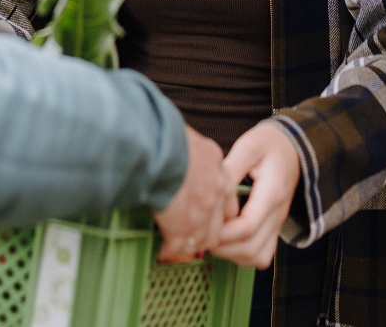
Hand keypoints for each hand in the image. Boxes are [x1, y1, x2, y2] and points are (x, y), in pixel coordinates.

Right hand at [154, 126, 238, 262]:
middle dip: (208, 231)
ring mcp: (201, 212)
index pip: (227, 197)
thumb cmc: (166, 136)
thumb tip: (181, 151)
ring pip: (204, 238)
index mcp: (218, 169)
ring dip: (192, 243)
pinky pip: (179, 245)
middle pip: (219, 222)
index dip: (217, 208)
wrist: (158, 149)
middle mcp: (215, 192)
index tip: (207, 211)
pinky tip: (164, 250)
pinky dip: (172, 250)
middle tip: (194, 233)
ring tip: (179, 245)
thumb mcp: (190, 139)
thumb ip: (192, 152)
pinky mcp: (183, 227)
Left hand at [211, 121, 299, 268]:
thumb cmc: (270, 144)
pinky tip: (228, 237)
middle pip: (251, 248)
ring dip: (232, 252)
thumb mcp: (249, 146)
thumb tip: (211, 189)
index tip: (204, 221)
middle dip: (223, 245)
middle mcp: (277, 214)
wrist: (293, 147)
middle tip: (203, 230)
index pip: (247, 226)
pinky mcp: (274, 227)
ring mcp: (277, 224)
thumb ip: (231, 169)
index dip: (223, 231)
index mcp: (271, 194)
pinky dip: (243, 254)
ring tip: (213, 234)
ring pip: (257, 257)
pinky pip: (262, 254)